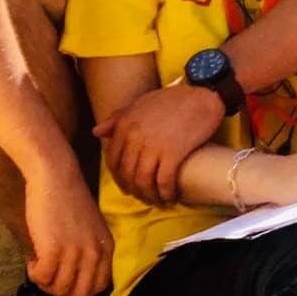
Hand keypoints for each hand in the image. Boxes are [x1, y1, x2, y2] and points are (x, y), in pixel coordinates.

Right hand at [23, 162, 112, 295]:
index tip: (63, 280)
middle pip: (80, 293)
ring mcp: (75, 252)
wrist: (54, 175)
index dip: (78, 290)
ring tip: (38, 267)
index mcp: (106, 247)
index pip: (98, 286)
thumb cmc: (67, 198)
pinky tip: (32, 260)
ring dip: (45, 283)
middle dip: (61, 292)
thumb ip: (87, 250)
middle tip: (47, 278)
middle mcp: (95, 252)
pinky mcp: (54, 249)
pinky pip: (43, 277)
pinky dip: (35, 274)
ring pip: (60, 288)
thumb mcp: (89, 227)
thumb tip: (72, 277)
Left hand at [94, 82, 222, 205]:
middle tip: (142, 196)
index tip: (127, 186)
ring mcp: (153, 146)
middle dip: (133, 190)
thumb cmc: (171, 99)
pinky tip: (170, 198)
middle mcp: (134, 136)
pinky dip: (165, 193)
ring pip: (143, 181)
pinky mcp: (173, 153)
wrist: (200, 95)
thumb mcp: (139, 104)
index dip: (118, 177)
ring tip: (156, 200)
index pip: (112, 160)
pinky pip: (164, 181)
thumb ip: (116, 118)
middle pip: (127, 173)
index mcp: (124, 124)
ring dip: (148, 195)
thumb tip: (96, 132)